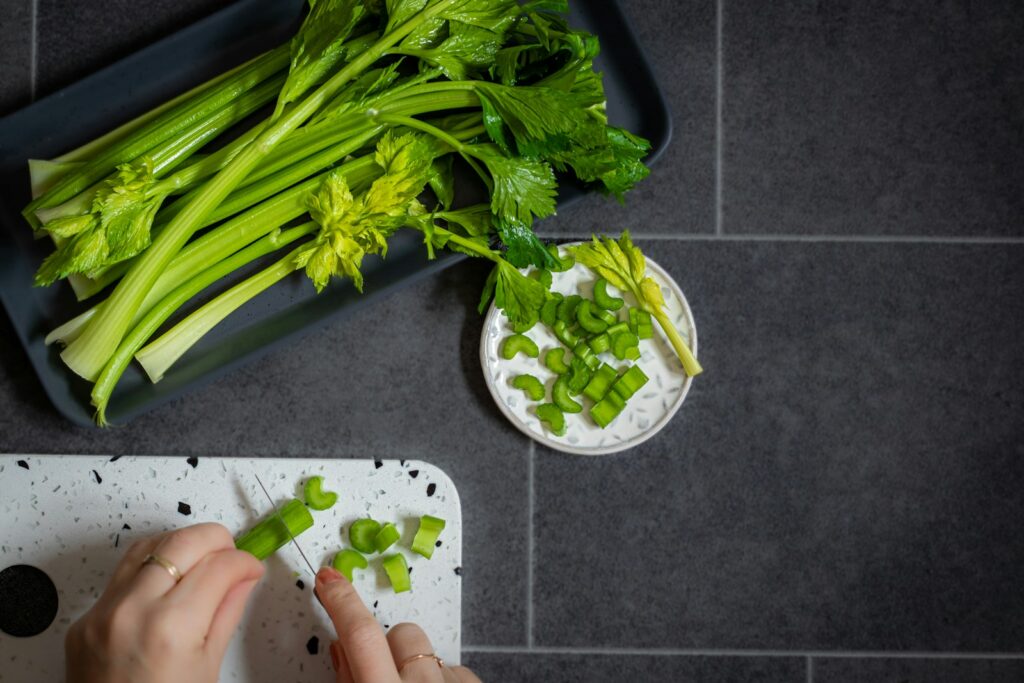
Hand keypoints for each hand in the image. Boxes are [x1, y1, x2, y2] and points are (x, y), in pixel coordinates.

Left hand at [65, 523, 264, 682]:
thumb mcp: (207, 667)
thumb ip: (226, 612)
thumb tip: (243, 576)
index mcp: (172, 629)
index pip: (220, 566)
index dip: (244, 561)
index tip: (251, 567)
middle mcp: (133, 612)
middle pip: (184, 542)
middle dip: (217, 540)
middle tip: (231, 555)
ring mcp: (102, 613)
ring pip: (148, 545)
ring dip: (181, 546)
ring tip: (201, 561)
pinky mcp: (85, 618)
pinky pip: (121, 573)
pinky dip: (150, 567)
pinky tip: (168, 579)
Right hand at [316, 567, 481, 682]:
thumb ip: (350, 680)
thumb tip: (341, 647)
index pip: (359, 634)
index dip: (341, 601)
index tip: (329, 578)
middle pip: (402, 633)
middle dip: (389, 647)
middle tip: (383, 675)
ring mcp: (453, 682)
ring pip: (428, 648)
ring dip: (417, 666)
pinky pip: (453, 666)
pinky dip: (441, 679)